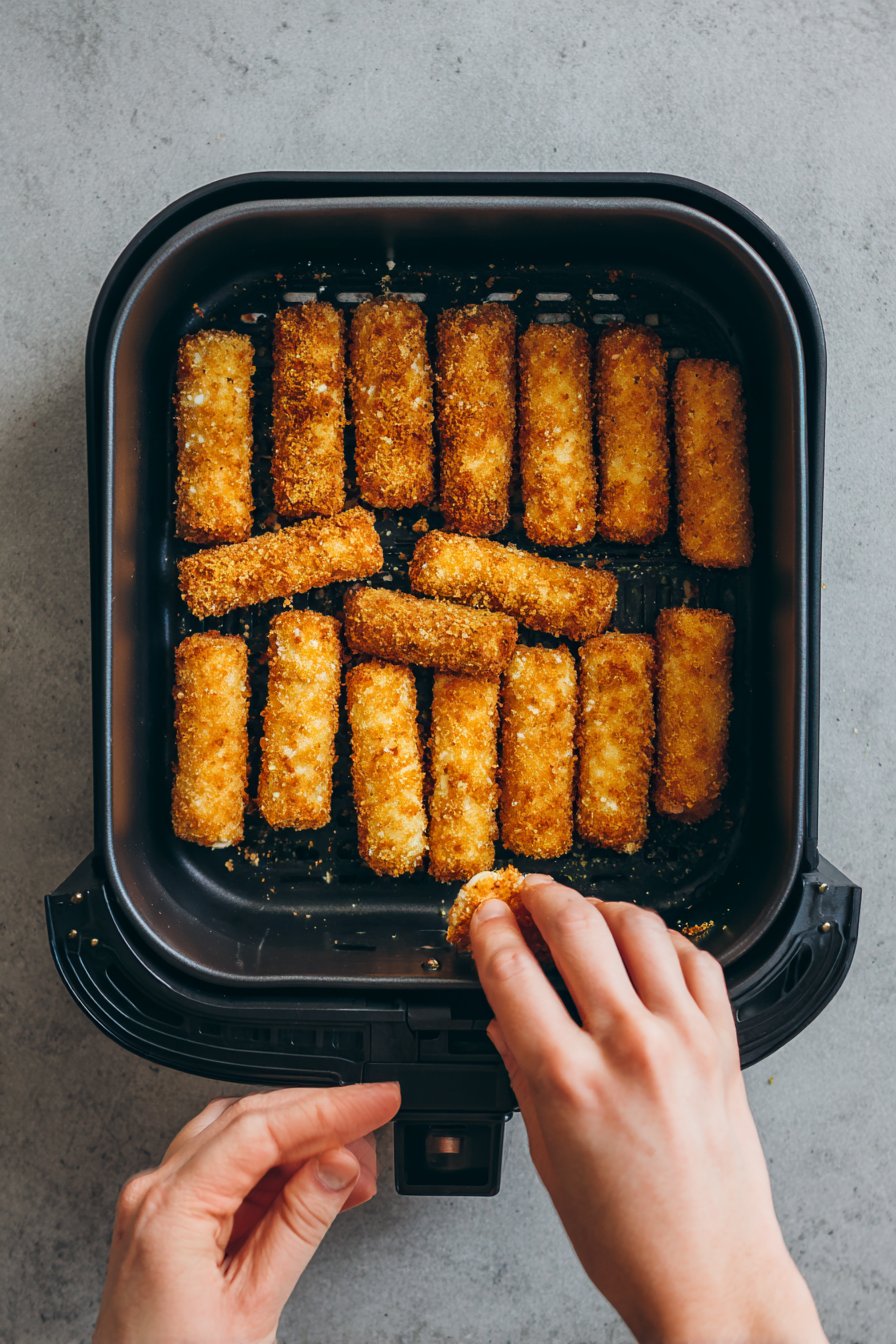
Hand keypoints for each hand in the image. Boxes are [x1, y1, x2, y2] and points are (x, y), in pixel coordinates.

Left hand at [94, 1082, 400, 1343]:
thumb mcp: (253, 1306)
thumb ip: (299, 1225)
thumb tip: (339, 1163)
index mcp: (169, 1210)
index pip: (260, 1130)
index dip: (328, 1108)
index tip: (376, 1100)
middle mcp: (154, 1195)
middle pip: (247, 1122)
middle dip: (319, 1120)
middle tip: (375, 1127)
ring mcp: (157, 1207)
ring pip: (238, 1140)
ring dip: (301, 1144)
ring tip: (356, 1166)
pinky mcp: (168, 1225)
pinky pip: (227, 1174)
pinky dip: (277, 1172)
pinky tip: (318, 1184)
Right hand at [470, 878, 826, 1343]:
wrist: (710, 1275)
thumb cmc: (627, 1236)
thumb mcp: (547, 1156)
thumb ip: (522, 1073)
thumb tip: (502, 1019)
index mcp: (568, 1080)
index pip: (511, 968)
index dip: (488, 928)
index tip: (483, 916)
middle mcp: (628, 1047)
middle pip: (574, 924)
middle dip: (538, 896)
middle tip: (524, 895)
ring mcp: (683, 1038)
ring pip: (638, 925)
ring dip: (600, 906)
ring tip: (582, 915)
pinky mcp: (723, 1042)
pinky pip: (696, 958)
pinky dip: (663, 939)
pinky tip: (644, 948)